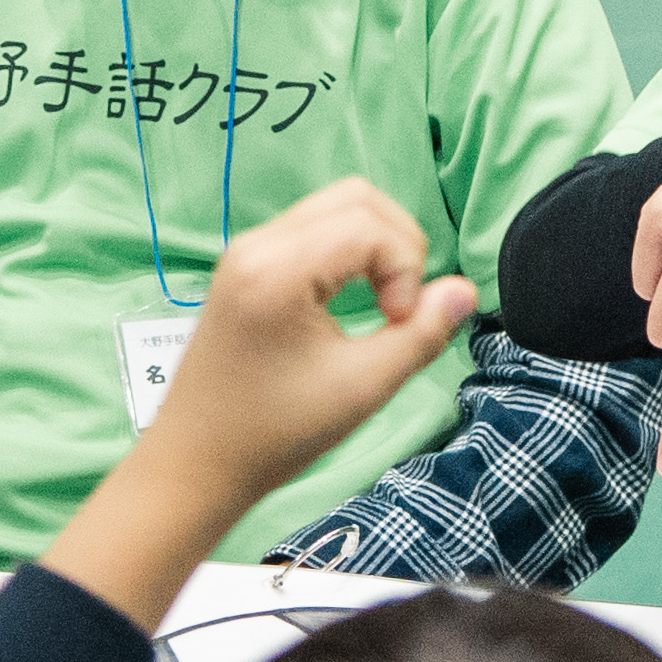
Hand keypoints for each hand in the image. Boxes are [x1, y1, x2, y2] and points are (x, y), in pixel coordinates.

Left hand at [36, 184, 478, 632]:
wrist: (196, 463)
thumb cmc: (273, 434)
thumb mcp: (361, 389)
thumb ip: (421, 335)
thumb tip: (465, 289)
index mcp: (277, 270)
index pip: (372, 226)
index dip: (406, 269)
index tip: (399, 326)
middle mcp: (256, 245)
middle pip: (357, 198)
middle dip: (399, 245)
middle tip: (399, 309)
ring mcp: (247, 251)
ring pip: (337, 207)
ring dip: (377, 247)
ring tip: (381, 306)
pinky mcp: (247, 265)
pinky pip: (314, 229)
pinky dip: (350, 252)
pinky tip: (354, 303)